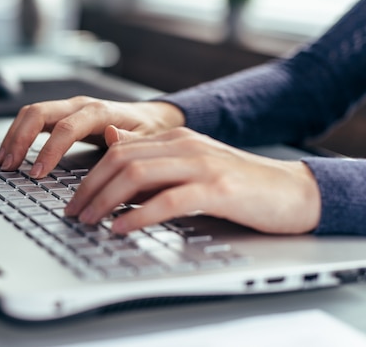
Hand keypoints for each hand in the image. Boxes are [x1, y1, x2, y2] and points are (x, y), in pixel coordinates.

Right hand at [0, 96, 184, 177]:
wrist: (151, 118)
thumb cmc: (149, 131)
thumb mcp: (148, 138)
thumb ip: (130, 140)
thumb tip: (112, 136)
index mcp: (100, 111)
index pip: (66, 127)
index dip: (49, 150)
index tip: (37, 173)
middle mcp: (80, 105)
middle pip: (39, 112)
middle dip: (20, 139)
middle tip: (9, 166)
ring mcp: (69, 108)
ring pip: (31, 113)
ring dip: (13, 136)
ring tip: (3, 162)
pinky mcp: (62, 115)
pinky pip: (34, 119)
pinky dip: (18, 134)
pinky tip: (10, 153)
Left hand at [65, 127, 321, 234]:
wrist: (291, 192)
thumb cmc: (238, 184)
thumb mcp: (189, 166)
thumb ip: (152, 156)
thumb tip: (112, 140)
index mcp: (176, 137)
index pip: (118, 150)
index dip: (90, 175)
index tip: (74, 199)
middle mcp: (185, 145)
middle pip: (121, 160)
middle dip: (90, 188)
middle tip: (74, 213)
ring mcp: (202, 164)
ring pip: (138, 175)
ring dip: (106, 201)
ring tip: (90, 221)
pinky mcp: (218, 188)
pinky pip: (168, 200)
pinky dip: (139, 215)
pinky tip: (122, 228)